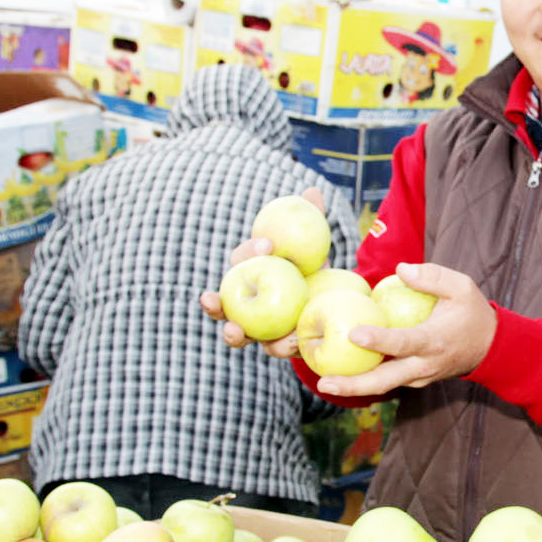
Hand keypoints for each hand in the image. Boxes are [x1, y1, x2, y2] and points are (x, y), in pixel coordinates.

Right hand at [198, 186, 326, 358]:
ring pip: (236, 333)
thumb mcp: (314, 245)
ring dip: (231, 334)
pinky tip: (292, 343)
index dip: (249, 251)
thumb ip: (311, 220)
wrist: (329, 298)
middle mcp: (245, 300)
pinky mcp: (277, 344)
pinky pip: (274, 348)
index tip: (268, 245)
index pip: (242, 258)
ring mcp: (257, 325)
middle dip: (212, 302)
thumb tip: (312, 193)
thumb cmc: (311, 267)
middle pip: (221, 302)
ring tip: (235, 332)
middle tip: (211, 299)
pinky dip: (280, 346)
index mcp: (250, 270)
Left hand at [311, 262, 495, 396]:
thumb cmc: (473, 313)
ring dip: (354, 386)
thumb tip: (400, 269)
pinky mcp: (415, 380)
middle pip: (385, 380)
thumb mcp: (463, 288)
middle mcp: (424, 365)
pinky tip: (343, 372)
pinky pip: (388, 380)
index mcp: (435, 341)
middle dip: (354, 385)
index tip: (354, 333)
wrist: (491, 348)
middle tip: (324, 382)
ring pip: (384, 385)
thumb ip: (433, 276)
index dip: (379, 340)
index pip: (403, 343)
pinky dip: (366, 379)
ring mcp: (419, 376)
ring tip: (325, 382)